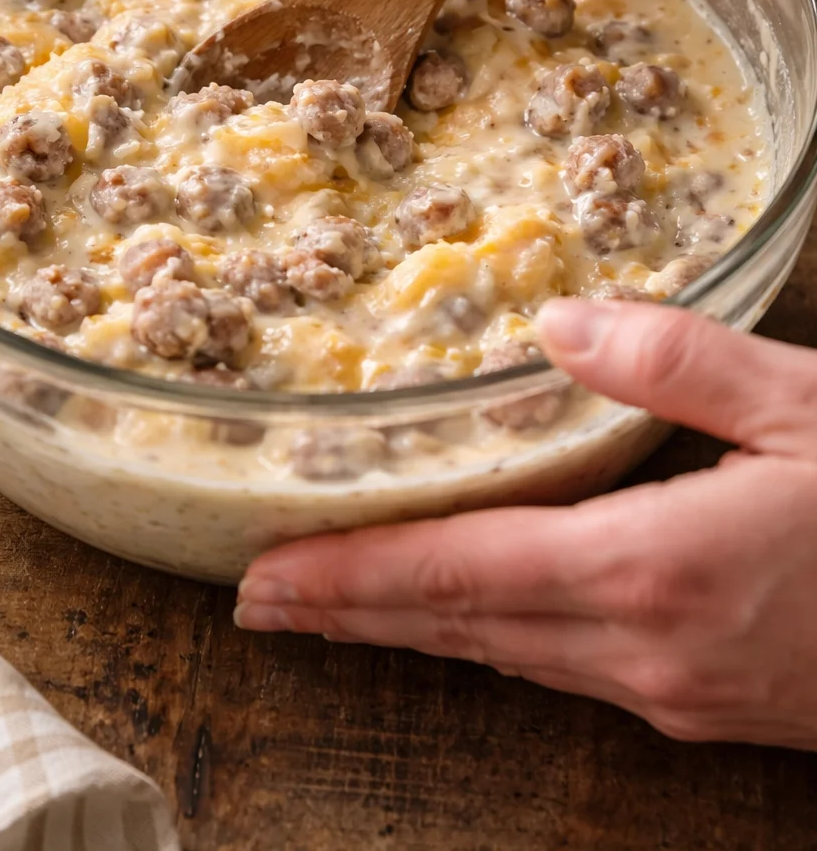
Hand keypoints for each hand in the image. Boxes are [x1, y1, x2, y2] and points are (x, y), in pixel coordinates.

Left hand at [236, 301, 816, 747]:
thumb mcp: (808, 408)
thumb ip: (678, 359)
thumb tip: (560, 318)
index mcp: (653, 569)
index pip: (461, 575)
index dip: (353, 577)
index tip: (264, 580)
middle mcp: (644, 649)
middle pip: (462, 629)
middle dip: (355, 612)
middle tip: (259, 598)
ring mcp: (675, 691)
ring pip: (508, 655)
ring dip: (415, 628)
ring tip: (336, 604)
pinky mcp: (708, 704)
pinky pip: (566, 666)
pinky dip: (492, 637)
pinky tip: (471, 617)